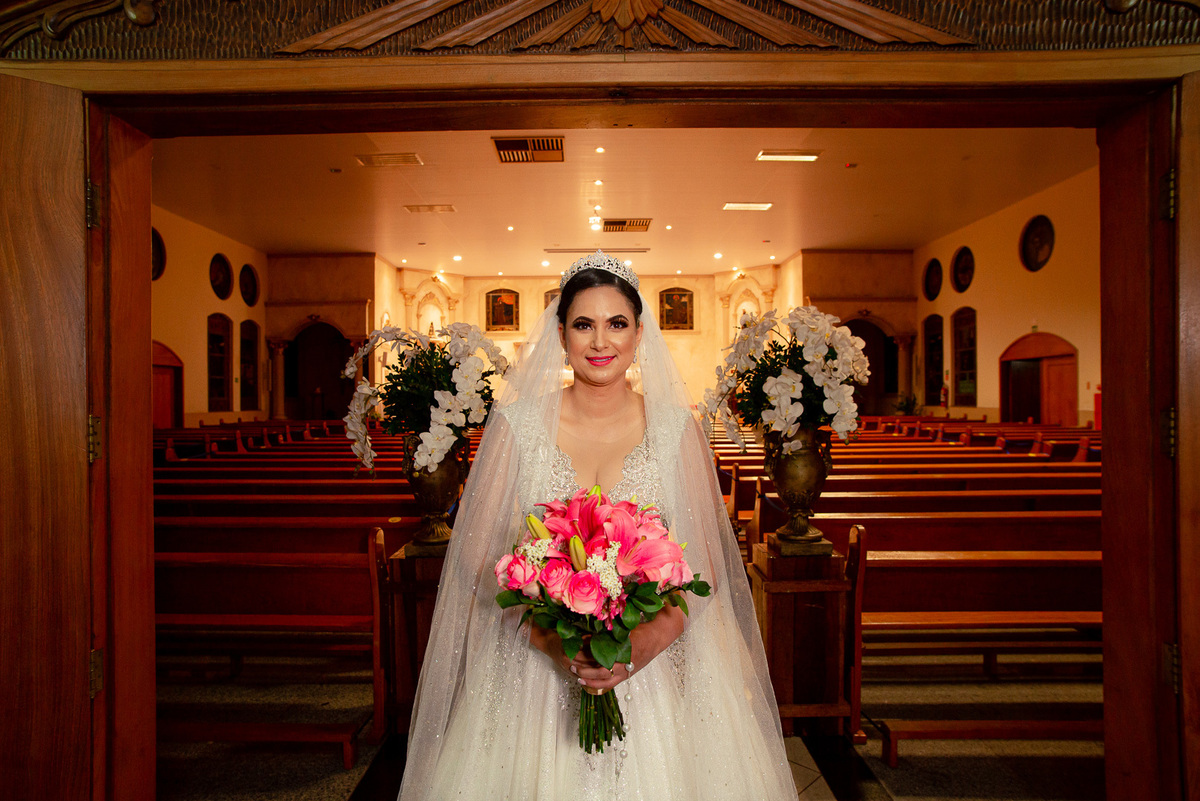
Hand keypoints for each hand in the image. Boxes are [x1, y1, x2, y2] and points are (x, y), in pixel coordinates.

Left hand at [528, 603, 684, 692]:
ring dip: (589, 678)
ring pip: (604, 681)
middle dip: (585, 668)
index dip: (587, 654)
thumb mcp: (624, 626)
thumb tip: (588, 631)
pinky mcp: (627, 675)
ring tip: (576, 674)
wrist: (658, 636)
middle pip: (601, 671)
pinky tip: (585, 681)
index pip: (602, 655)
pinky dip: (596, 684)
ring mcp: (627, 671)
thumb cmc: (641, 628)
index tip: (575, 649)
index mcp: (625, 650)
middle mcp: (626, 663)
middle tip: (571, 662)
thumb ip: (608, 630)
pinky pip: (609, 684)